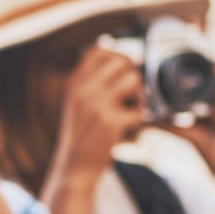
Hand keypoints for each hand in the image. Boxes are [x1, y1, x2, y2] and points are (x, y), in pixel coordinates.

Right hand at [50, 47, 144, 181]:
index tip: (126, 67)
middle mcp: (83, 90)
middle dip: (133, 74)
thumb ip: (89, 81)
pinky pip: (140, 111)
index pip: (99, 50)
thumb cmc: (80, 136)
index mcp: (75, 83)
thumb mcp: (76, 103)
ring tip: (133, 110)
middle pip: (121, 61)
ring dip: (140, 95)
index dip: (117, 54)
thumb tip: (109, 46)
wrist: (73, 168)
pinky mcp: (111, 122)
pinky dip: (141, 121)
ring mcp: (97, 105)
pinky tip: (132, 129)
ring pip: (134, 80)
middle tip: (133, 93)